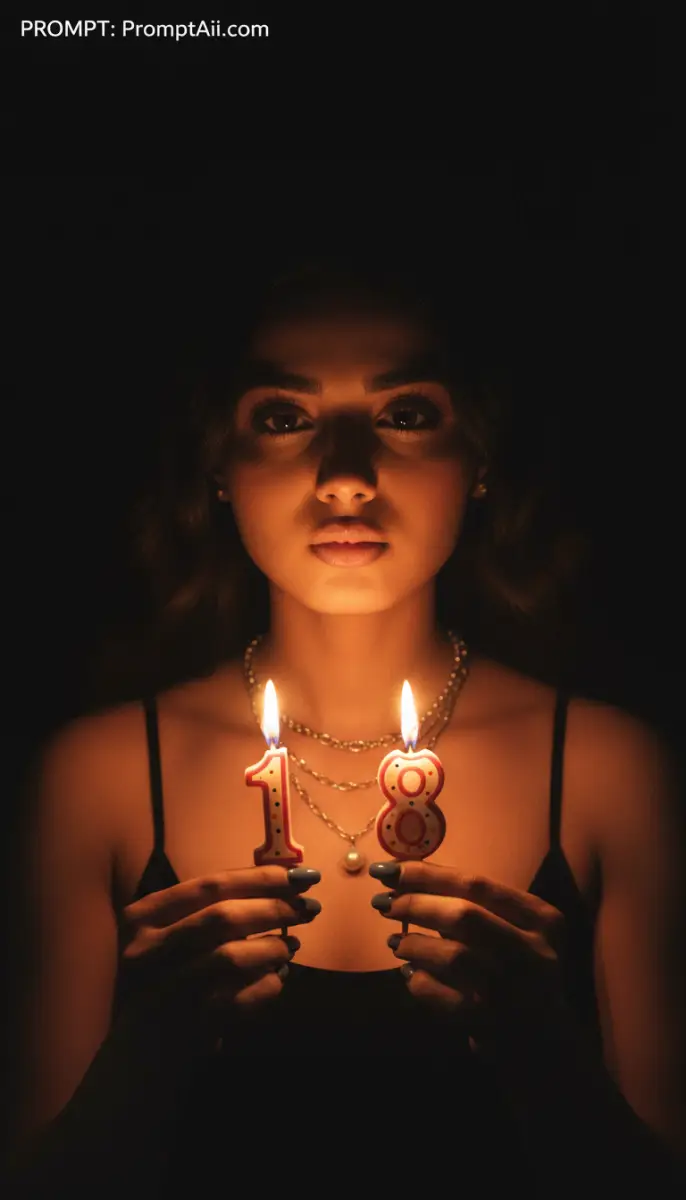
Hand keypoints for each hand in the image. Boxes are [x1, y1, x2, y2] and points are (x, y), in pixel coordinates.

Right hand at [115, 865, 321, 1054]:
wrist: (134, 1054)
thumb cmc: (162, 980)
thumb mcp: (168, 936)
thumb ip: (209, 908)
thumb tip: (281, 882)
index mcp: (142, 917)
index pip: (211, 884)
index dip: (262, 877)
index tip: (301, 875)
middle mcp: (146, 950)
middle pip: (224, 916)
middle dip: (275, 907)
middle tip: (309, 906)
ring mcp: (164, 990)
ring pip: (232, 956)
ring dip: (273, 947)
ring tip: (292, 946)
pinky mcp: (185, 1026)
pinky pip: (240, 999)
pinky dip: (267, 986)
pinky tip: (278, 978)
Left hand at [369, 860, 571, 1059]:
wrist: (547, 1044)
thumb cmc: (520, 973)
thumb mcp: (515, 933)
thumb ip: (474, 907)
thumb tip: (406, 879)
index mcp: (542, 919)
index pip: (476, 884)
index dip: (426, 875)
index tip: (389, 871)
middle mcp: (535, 952)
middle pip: (463, 915)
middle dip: (415, 904)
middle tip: (384, 903)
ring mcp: (515, 991)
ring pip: (453, 955)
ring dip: (414, 944)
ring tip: (396, 942)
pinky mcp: (494, 1025)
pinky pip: (444, 997)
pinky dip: (420, 982)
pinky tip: (411, 975)